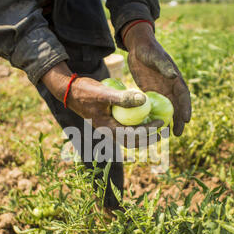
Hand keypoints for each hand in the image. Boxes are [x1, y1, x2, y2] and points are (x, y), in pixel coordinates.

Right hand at [41, 61, 163, 147]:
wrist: (69, 91)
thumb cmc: (85, 91)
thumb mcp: (104, 93)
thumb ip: (123, 98)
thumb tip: (145, 101)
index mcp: (108, 128)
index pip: (133, 135)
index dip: (149, 131)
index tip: (161, 124)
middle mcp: (108, 132)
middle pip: (133, 142)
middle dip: (149, 139)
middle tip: (164, 132)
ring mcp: (108, 128)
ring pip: (129, 138)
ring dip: (144, 135)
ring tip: (157, 129)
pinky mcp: (108, 122)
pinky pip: (125, 129)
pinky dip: (136, 127)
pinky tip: (144, 118)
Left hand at [123, 22, 190, 135]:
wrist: (138, 46)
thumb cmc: (147, 50)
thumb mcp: (154, 56)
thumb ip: (163, 66)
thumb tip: (174, 76)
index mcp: (175, 78)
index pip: (183, 96)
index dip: (186, 108)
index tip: (186, 120)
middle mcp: (170, 86)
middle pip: (177, 106)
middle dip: (179, 120)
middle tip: (177, 134)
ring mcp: (162, 90)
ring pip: (168, 109)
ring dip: (169, 121)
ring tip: (168, 135)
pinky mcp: (152, 93)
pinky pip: (156, 107)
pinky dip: (157, 116)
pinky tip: (154, 127)